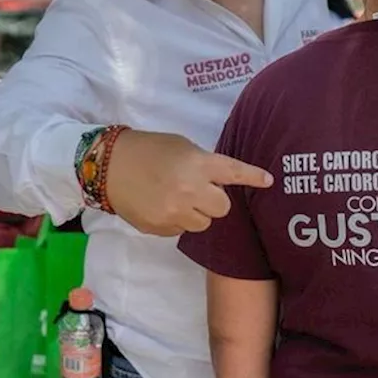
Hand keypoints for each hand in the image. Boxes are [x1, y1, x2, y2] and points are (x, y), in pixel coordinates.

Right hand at [104, 130, 273, 235]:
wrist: (108, 166)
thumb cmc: (148, 150)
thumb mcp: (181, 147)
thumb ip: (203, 164)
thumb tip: (221, 183)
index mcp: (197, 164)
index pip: (233, 173)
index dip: (253, 177)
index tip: (269, 181)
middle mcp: (190, 190)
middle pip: (223, 208)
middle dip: (214, 200)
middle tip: (200, 190)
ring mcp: (174, 212)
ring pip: (204, 224)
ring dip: (197, 213)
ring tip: (177, 198)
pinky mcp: (161, 228)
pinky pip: (182, 230)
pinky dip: (178, 221)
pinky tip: (162, 206)